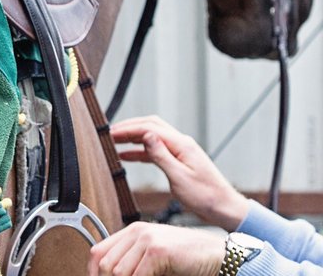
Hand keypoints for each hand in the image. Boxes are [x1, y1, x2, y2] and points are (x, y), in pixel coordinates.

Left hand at [87, 222, 222, 275]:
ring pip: (119, 272)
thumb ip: (133, 262)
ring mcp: (147, 240)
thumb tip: (111, 274)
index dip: (93, 271)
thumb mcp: (153, 257)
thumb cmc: (188, 258)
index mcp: (133, 231)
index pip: (98, 251)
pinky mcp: (158, 251)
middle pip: (106, 264)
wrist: (217, 255)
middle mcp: (137, 232)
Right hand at [111, 116, 247, 230]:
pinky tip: (127, 155)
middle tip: (109, 133)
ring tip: (114, 141)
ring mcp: (181, 151)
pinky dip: (140, 150)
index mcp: (182, 145)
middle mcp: (181, 143)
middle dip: (129, 127)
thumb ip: (160, 155)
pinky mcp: (180, 160)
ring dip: (133, 137)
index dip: (128, 129)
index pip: (149, 128)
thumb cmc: (206, 197)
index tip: (111, 133)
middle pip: (150, 126)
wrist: (226, 209)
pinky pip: (156, 150)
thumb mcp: (179, 178)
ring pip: (152, 136)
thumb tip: (146, 135)